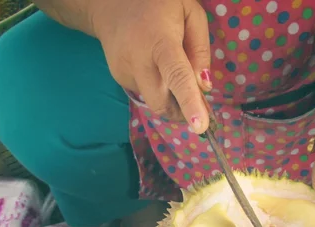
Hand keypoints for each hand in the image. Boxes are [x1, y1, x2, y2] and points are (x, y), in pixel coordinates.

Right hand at [91, 0, 210, 131]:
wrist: (110, 4)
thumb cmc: (158, 4)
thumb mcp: (190, 12)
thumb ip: (200, 49)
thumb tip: (204, 86)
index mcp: (160, 42)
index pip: (176, 77)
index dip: (189, 103)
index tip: (199, 127)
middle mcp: (138, 61)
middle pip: (162, 103)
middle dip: (181, 112)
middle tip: (196, 106)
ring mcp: (124, 73)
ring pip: (154, 100)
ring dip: (168, 97)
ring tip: (169, 69)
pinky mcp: (119, 79)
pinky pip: (145, 92)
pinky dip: (155, 87)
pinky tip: (152, 65)